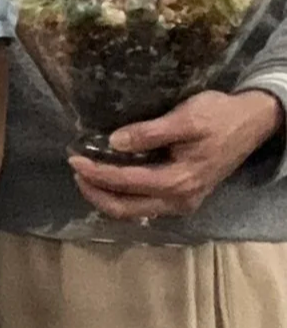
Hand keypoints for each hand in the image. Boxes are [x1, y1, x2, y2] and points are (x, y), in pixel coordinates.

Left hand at [72, 87, 285, 222]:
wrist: (252, 121)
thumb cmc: (220, 116)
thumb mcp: (186, 117)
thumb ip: (150, 133)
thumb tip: (114, 142)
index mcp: (179, 181)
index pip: (125, 183)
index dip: (95, 173)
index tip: (74, 158)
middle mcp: (179, 200)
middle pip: (123, 208)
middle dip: (94, 192)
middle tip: (76, 171)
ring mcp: (182, 203)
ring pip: (132, 211)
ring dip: (106, 197)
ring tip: (87, 175)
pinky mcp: (183, 199)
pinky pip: (144, 206)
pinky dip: (122, 197)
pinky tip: (111, 180)